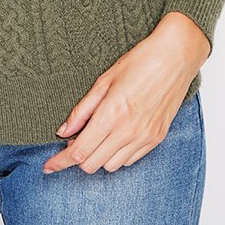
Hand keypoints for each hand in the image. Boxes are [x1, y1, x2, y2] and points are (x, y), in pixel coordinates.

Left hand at [42, 12, 209, 174]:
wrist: (175, 57)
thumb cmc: (140, 61)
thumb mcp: (104, 80)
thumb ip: (82, 110)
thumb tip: (63, 132)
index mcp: (111, 114)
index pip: (79, 151)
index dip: (60, 162)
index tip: (48, 166)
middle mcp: (128, 131)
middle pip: (92, 164)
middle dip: (78, 157)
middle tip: (75, 138)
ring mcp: (144, 138)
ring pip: (111, 166)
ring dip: (98, 156)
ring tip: (98, 133)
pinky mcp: (156, 139)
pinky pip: (130, 160)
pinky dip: (117, 154)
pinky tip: (116, 136)